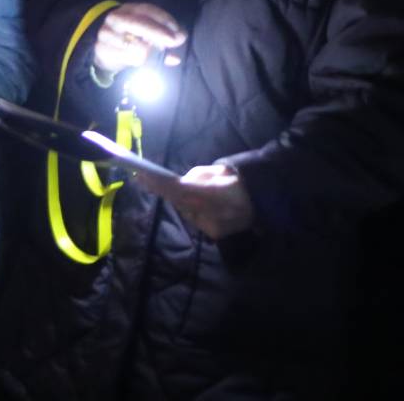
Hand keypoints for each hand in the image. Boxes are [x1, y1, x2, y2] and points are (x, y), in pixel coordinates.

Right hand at [93, 2, 186, 75]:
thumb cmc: (131, 36)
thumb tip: (181, 41)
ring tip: (155, 54)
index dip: (164, 19)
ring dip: (148, 51)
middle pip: (138, 23)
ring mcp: (108, 33)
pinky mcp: (102, 48)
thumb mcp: (147, 31)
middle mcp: (117, 18)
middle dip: (157, 32)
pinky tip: (142, 61)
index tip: (178, 31)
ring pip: (131, 43)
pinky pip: (125, 57)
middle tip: (173, 41)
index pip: (148, 10)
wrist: (102, 45)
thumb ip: (165, 35)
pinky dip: (137, 61)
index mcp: (130, 9)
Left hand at [136, 163, 255, 239]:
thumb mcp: (218, 170)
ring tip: (179, 188)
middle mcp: (211, 212)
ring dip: (178, 200)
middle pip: (178, 201)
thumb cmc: (238, 180)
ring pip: (185, 211)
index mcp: (213, 192)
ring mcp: (212, 225)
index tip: (140, 175)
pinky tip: (198, 202)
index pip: (178, 188)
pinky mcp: (213, 233)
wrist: (262, 201)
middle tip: (145, 179)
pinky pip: (195, 218)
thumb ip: (197, 176)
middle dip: (162, 190)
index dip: (159, 183)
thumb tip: (178, 182)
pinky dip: (192, 210)